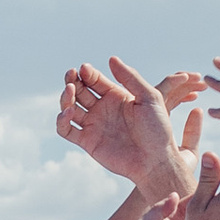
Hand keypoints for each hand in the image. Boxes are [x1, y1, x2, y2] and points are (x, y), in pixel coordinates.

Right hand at [58, 58, 203, 201]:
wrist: (155, 161)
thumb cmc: (158, 130)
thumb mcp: (150, 98)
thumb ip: (130, 78)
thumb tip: (111, 58)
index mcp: (117, 96)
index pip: (95, 80)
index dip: (87, 73)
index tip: (85, 69)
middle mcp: (102, 109)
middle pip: (80, 90)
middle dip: (73, 80)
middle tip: (71, 75)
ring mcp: (93, 125)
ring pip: (69, 107)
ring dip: (65, 97)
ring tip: (70, 90)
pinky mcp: (87, 142)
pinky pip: (66, 129)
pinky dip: (61, 120)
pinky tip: (68, 112)